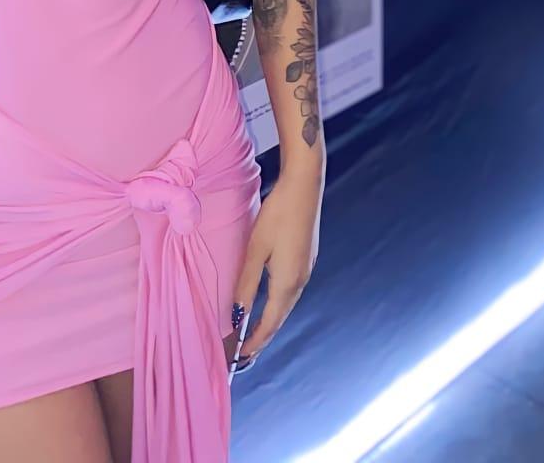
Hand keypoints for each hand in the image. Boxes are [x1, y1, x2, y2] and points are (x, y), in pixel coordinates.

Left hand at [231, 162, 322, 368]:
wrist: (304, 186)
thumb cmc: (278, 215)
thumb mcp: (256, 249)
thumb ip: (247, 284)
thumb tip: (237, 314)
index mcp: (288, 283)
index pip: (270, 324)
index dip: (255, 342)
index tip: (240, 357)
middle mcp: (301, 282)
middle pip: (280, 318)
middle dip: (263, 336)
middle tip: (245, 351)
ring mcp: (306, 270)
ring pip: (286, 305)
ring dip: (271, 320)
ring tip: (253, 330)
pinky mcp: (306, 258)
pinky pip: (290, 291)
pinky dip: (277, 304)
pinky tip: (269, 301)